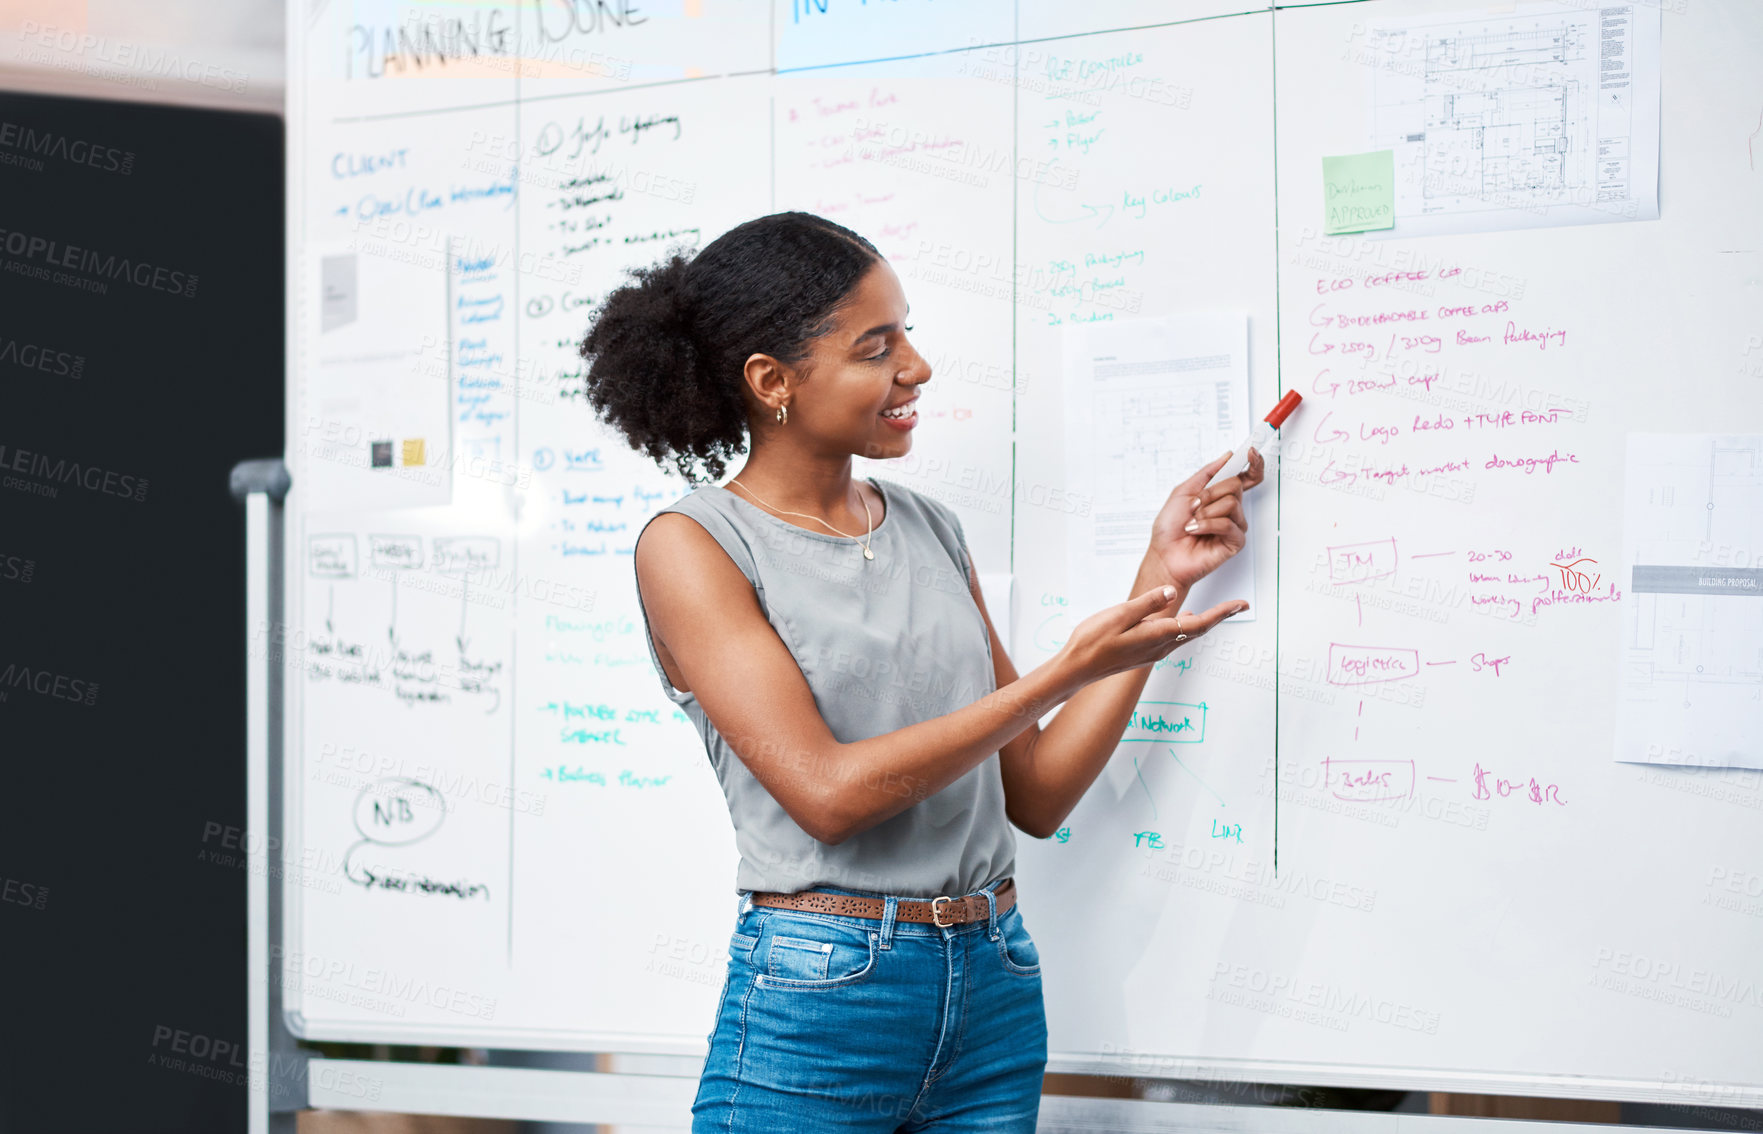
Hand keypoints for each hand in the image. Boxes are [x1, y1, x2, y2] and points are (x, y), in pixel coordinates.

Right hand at [1057, 584, 1248, 684]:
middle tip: (1237, 606)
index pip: (1199, 624)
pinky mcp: (1143, 655)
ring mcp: (1152, 654)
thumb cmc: (1092, 642)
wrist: (1075, 669)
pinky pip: (1172, 640)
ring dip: (1203, 623)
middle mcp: (1159, 648)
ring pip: (1185, 636)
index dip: (1222, 613)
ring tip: (1216, 612)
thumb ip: (1148, 604)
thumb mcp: (1120, 615)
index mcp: (1157, 636)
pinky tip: (1181, 620)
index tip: (1241, 604)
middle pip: (1197, 631)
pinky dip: (1185, 628)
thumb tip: (1172, 592)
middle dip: (1219, 617)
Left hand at [1148, 447, 1265, 588]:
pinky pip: (1227, 523)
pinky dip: (1207, 525)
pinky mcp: (1235, 541)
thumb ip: (1207, 472)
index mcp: (1219, 496)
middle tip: (1194, 506)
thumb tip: (1227, 457)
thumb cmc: (1170, 528)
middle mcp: (1230, 509)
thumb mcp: (1183, 491)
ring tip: (1193, 522)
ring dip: (1206, 511)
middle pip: (1235, 485)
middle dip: (1210, 493)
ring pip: (1231, 503)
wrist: (1164, 554)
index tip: (1250, 452)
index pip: (1245, 478)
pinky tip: (1196, 530)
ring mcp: (1234, 525)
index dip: (1253, 464)